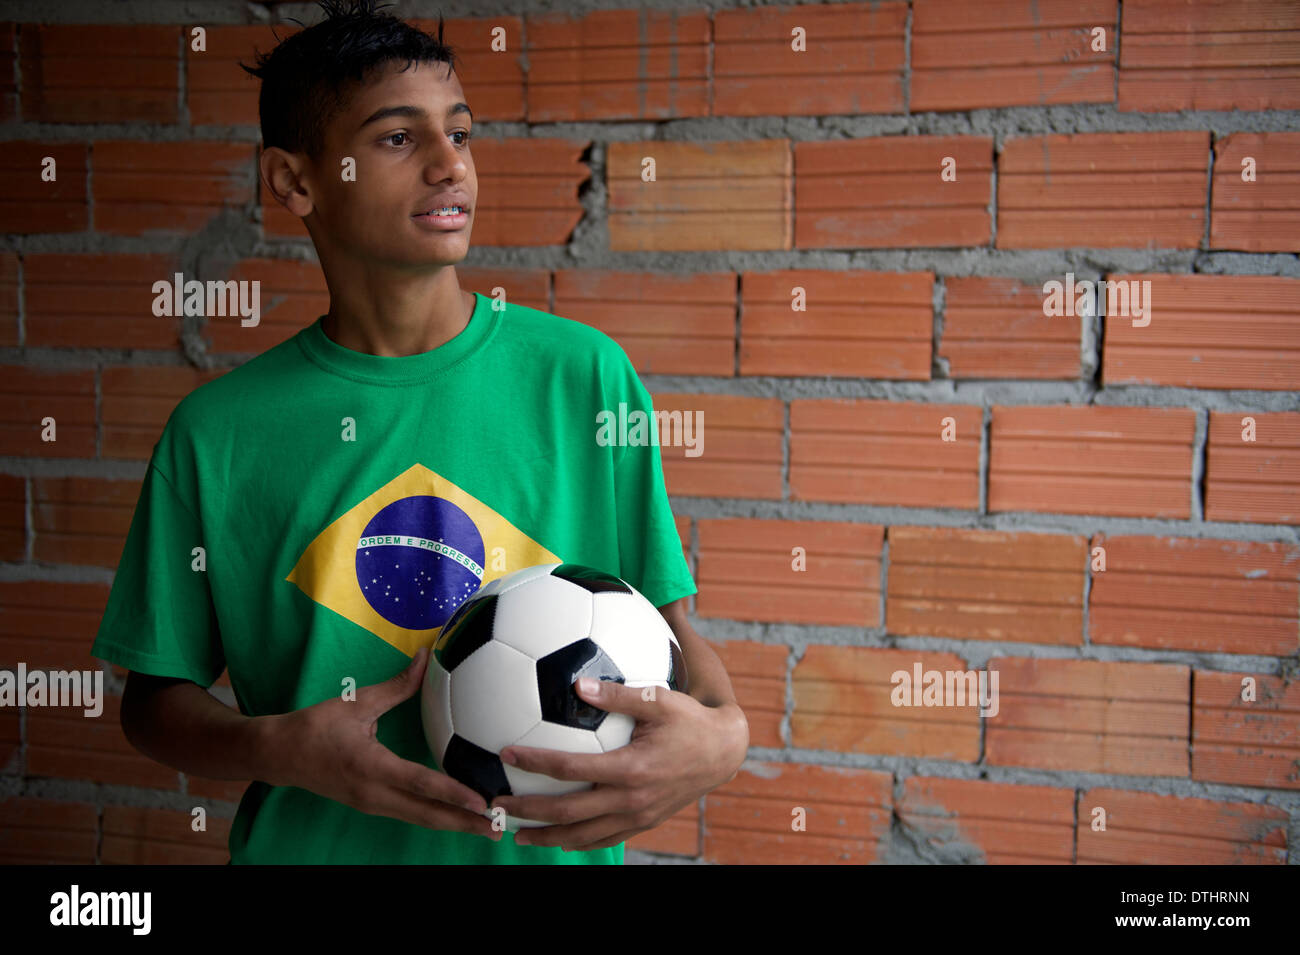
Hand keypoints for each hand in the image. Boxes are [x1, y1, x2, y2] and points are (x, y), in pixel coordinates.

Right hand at [257, 647, 499, 840]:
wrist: (279, 755)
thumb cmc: (316, 726)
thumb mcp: (355, 702)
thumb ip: (396, 686)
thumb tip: (424, 657)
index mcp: (371, 767)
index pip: (420, 783)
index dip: (452, 794)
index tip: (481, 802)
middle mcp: (374, 793)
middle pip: (427, 814)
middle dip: (465, 823)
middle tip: (501, 828)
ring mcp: (372, 804)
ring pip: (420, 819)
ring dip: (455, 825)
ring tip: (488, 828)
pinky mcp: (372, 806)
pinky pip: (410, 814)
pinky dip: (437, 818)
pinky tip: (458, 817)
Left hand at [490, 677, 748, 850]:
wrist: (724, 752)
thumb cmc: (690, 720)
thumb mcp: (658, 700)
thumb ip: (617, 695)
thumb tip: (579, 683)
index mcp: (630, 768)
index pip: (571, 770)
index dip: (536, 762)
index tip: (507, 753)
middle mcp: (630, 799)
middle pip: (568, 813)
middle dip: (529, 811)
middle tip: (496, 805)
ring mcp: (637, 816)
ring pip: (583, 836)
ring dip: (547, 836)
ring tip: (517, 834)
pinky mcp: (643, 823)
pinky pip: (604, 840)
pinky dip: (577, 842)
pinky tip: (559, 838)